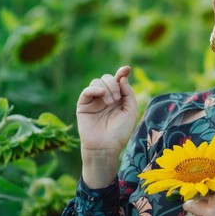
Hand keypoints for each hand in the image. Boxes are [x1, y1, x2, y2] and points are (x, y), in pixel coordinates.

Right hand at [77, 66, 138, 187]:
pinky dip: (95, 89)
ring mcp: (94, 100)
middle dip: (114, 84)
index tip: (126, 69)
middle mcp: (105, 97)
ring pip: (97, 82)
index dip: (122, 72)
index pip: (118, 80)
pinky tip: (102, 95)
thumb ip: (129, 93)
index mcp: (117, 97)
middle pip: (107, 78)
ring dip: (107, 88)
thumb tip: (122, 77)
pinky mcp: (83, 105)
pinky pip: (87, 91)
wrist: (105, 146)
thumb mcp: (130, 111)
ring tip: (111, 102)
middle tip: (118, 99)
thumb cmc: (119, 132)